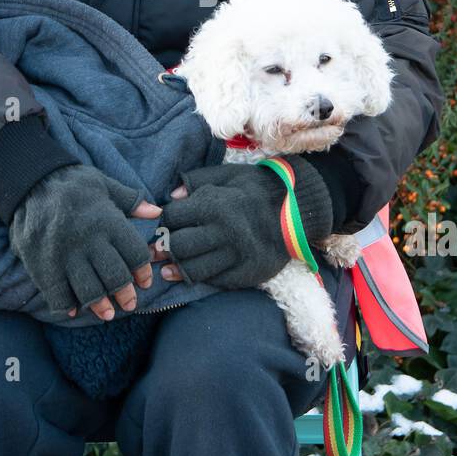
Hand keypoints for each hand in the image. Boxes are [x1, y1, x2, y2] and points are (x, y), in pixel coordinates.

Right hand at [9, 164, 160, 320]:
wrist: (30, 182)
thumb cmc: (72, 183)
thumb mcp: (104, 184)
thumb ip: (130, 201)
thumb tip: (156, 212)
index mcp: (108, 222)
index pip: (135, 255)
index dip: (143, 271)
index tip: (143, 281)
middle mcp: (90, 241)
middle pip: (115, 277)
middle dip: (125, 295)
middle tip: (128, 304)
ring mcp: (66, 256)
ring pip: (90, 290)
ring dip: (100, 305)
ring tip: (106, 313)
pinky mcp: (44, 265)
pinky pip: (58, 294)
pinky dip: (67, 306)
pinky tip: (74, 309)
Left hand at [150, 163, 294, 289]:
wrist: (297, 211)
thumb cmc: (256, 189)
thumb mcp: (228, 175)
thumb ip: (198, 181)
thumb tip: (172, 196)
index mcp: (216, 205)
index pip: (173, 218)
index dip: (164, 221)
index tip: (165, 224)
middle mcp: (225, 232)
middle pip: (178, 246)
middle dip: (164, 248)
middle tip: (159, 250)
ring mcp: (236, 256)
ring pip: (193, 269)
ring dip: (177, 269)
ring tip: (169, 267)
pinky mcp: (246, 274)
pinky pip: (214, 281)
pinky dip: (200, 277)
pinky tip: (193, 272)